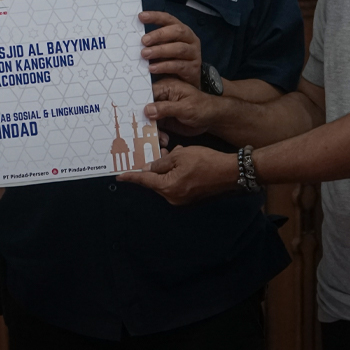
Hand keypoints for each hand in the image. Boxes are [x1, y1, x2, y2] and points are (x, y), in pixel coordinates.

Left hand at [116, 145, 238, 205]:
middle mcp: (173, 197)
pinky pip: (175, 184)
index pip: (145, 180)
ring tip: (174, 153)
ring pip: (166, 181)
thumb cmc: (205, 161)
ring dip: (166, 168)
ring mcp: (181, 199)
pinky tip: (181, 161)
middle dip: (154, 167)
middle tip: (156, 151)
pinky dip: (174, 173)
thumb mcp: (180, 155)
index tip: (119, 176)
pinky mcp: (189, 197)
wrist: (230, 172)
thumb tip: (149, 168)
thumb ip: (161, 162)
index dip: (131, 176)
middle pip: (155, 181)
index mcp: (168, 187)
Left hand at [139, 11, 201, 87]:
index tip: (141, 16)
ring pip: (179, 49)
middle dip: (159, 34)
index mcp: (182, 30)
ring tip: (145, 54)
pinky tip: (152, 68)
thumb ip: (153, 42)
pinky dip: (164, 66)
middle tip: (143, 40)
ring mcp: (194, 54)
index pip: (169, 19)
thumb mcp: (163, 48)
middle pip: (177, 31)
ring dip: (160, 50)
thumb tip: (132, 38)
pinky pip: (178, 66)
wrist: (187, 82)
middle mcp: (190, 40)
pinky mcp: (193, 69)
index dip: (155, 16)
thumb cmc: (172, 60)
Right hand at [144, 78, 221, 136]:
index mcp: (166, 87)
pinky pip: (155, 128)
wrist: (213, 119)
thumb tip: (146, 110)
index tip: (133, 116)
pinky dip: (157, 135)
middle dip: (144, 121)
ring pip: (148, 120)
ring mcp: (162, 109)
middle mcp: (161, 97)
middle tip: (145, 133)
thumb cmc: (202, 107)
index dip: (138, 104)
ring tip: (161, 139)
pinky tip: (164, 140)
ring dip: (151, 131)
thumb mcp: (185, 108)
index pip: (146, 93)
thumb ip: (165, 108)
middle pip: (144, 108)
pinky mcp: (164, 120)